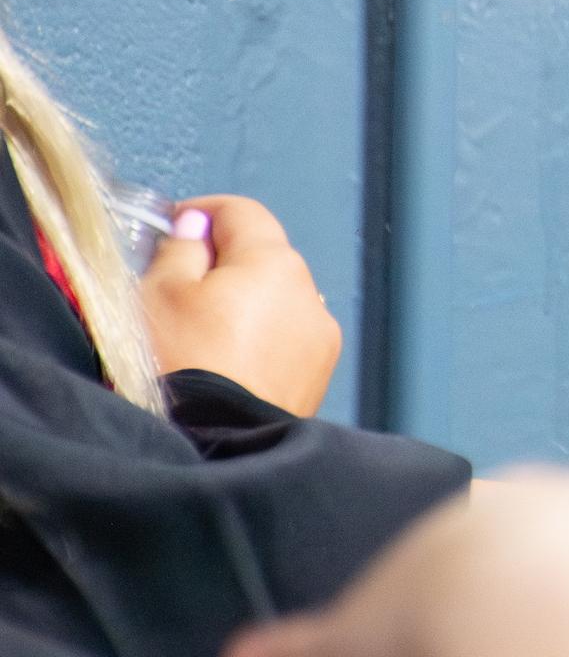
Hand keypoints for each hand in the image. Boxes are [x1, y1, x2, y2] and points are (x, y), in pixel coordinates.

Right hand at [138, 195, 340, 414]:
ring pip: (278, 299)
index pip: (243, 212)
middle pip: (264, 256)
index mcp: (274, 261)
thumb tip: (198, 226)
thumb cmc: (180, 361)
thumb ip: (180, 249)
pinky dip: (262, 338)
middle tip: (178, 286)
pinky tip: (230, 363)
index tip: (173, 227)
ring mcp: (321, 334)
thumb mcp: (159, 294)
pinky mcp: (320, 372)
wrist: (215, 444)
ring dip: (247, 303)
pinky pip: (287, 338)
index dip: (204, 213)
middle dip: (224, 262)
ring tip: (203, 334)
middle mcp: (309, 290)